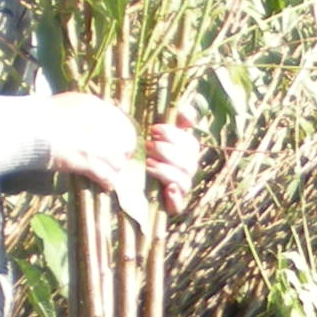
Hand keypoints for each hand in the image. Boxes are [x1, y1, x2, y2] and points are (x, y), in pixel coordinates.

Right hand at [41, 92, 138, 194]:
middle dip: (123, 154)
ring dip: (114, 170)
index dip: (123, 137)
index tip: (119, 145)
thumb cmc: (41, 116)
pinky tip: (105, 186)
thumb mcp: (66, 104)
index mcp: (95, 106)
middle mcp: (100, 123)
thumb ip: (81, 111)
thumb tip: (87, 121)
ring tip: (111, 176)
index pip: (122, 123)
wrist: (30, 127)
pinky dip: (107, 182)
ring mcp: (95, 143)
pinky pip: (106, 176)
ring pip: (118, 161)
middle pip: (125, 142)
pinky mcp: (88, 161)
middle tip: (117, 162)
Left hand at [145, 98, 205, 215]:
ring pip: (184, 181)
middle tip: (148, 146)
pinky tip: (167, 189)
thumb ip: (171, 121)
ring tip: (148, 164)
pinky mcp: (172, 206)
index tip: (153, 129)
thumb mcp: (152, 136)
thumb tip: (186, 110)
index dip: (174, 135)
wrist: (126, 183)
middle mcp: (186, 171)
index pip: (190, 144)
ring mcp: (180, 189)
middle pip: (189, 162)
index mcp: (186, 153)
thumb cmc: (142, 154)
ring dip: (167, 171)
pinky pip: (179, 205)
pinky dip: (175, 197)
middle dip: (167, 152)